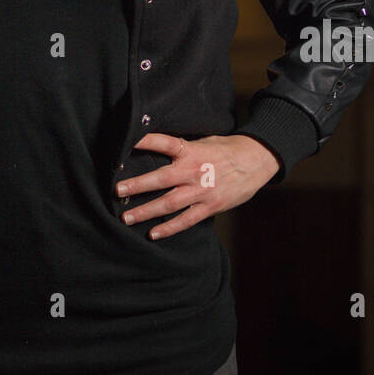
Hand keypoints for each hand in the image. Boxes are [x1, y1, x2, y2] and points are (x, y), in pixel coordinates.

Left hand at [115, 133, 279, 239]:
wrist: (256, 160)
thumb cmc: (226, 148)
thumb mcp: (203, 140)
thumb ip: (182, 147)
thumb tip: (157, 148)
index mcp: (190, 150)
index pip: (163, 142)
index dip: (144, 141)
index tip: (126, 143)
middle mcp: (193, 170)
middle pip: (160, 179)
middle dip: (137, 185)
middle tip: (117, 191)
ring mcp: (201, 191)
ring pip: (169, 203)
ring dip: (146, 211)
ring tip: (127, 217)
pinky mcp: (210, 206)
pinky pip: (186, 220)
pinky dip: (169, 228)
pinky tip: (153, 233)